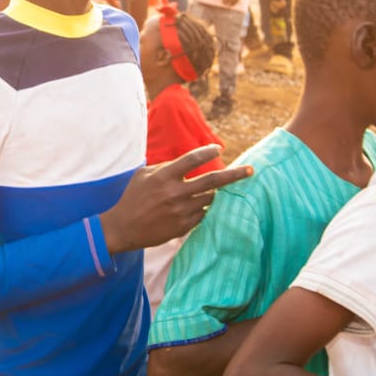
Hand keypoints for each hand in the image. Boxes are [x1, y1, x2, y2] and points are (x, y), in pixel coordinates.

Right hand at [99, 146, 253, 252]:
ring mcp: (181, 211)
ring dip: (214, 193)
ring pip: (210, 198)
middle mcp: (175, 193)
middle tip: (251, 170)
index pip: (193, 159)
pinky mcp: (183, 226)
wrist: (124, 228)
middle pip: (213, 181)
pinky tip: (198, 205)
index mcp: (164, 176)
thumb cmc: (133, 197)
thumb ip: (167, 166)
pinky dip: (204, 208)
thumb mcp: (144, 175)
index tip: (219, 148)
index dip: (208, 151)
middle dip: (235, 174)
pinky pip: (203, 214)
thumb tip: (189, 163)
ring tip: (210, 191)